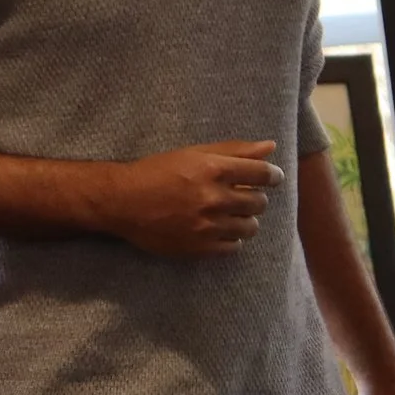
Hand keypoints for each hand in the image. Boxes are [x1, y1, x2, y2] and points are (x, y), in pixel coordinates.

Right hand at [99, 141, 283, 256]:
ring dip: (244, 219)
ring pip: (250, 227)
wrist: (122, 202)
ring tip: (226, 214)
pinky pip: (234, 247)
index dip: (271, 175)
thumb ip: (234, 150)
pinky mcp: (200, 248)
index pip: (262, 174)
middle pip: (259, 202)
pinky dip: (230, 238)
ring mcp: (208, 226)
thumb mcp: (193, 154)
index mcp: (213, 170)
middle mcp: (214, 198)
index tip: (269, 178)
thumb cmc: (156, 172)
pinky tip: (216, 229)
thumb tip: (271, 147)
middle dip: (253, 198)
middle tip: (239, 196)